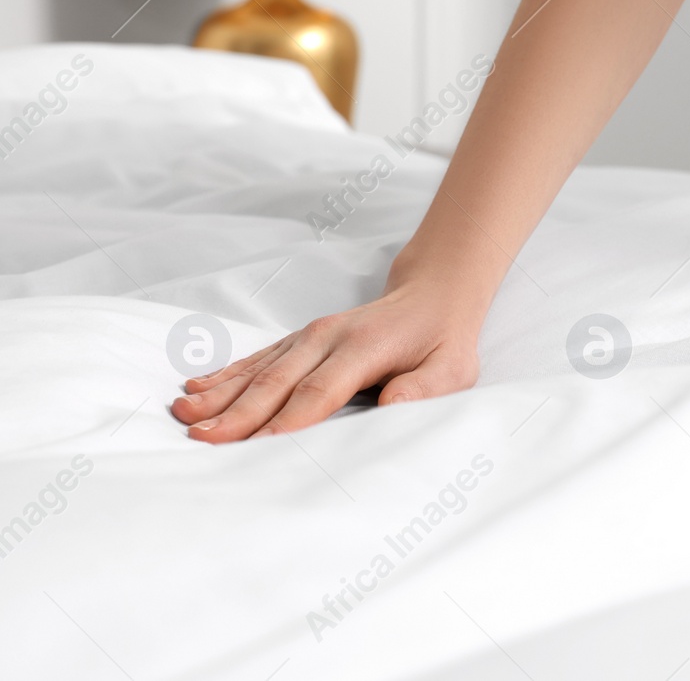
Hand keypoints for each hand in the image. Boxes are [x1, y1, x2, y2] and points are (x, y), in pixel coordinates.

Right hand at [171, 280, 482, 442]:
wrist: (433, 296)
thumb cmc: (442, 341)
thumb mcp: (453, 368)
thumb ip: (425, 388)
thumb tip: (394, 405)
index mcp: (364, 348)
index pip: (321, 390)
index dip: (288, 420)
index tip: (256, 445)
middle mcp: (329, 337)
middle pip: (278, 381)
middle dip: (238, 412)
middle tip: (200, 439)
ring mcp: (310, 335)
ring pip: (259, 369)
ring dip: (221, 393)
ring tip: (183, 414)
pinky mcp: (300, 339)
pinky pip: (258, 358)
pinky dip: (226, 374)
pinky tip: (197, 388)